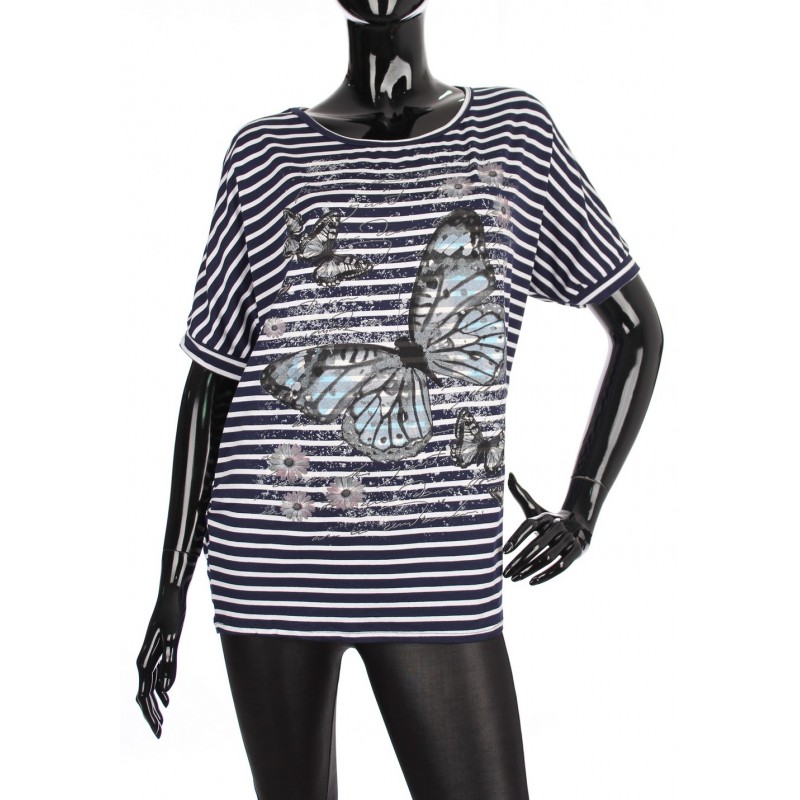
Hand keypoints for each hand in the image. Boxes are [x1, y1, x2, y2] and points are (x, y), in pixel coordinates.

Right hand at [135, 586, 185, 737]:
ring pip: (149, 687)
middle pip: (144, 695)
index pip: (144, 695)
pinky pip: (155, 676)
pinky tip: (167, 696)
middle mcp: (144, 661)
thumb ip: (170, 664)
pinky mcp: (158, 651)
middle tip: (160, 733)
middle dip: (151, 715)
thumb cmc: (172, 615)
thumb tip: (167, 690)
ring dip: (154, 704)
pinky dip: (160, 689)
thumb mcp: (173, 639)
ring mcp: (150, 656)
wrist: (171, 595)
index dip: (150, 713)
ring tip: (162, 721)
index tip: (158, 729)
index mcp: (144, 661)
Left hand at [503, 472, 591, 584]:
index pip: (528, 525)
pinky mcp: (577, 551)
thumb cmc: (549, 520)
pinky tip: (531, 583)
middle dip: (520, 561)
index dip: (517, 537)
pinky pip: (561, 566)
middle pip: (536, 545)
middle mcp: (557, 526)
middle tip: (505, 572)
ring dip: (530, 570)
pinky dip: (547, 575)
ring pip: (547, 557)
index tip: (504, 551)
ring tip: (514, 579)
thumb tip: (509, 474)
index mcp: (545, 516)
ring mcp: (568, 539)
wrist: (579, 524)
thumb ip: (521, 493)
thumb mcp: (535, 508)